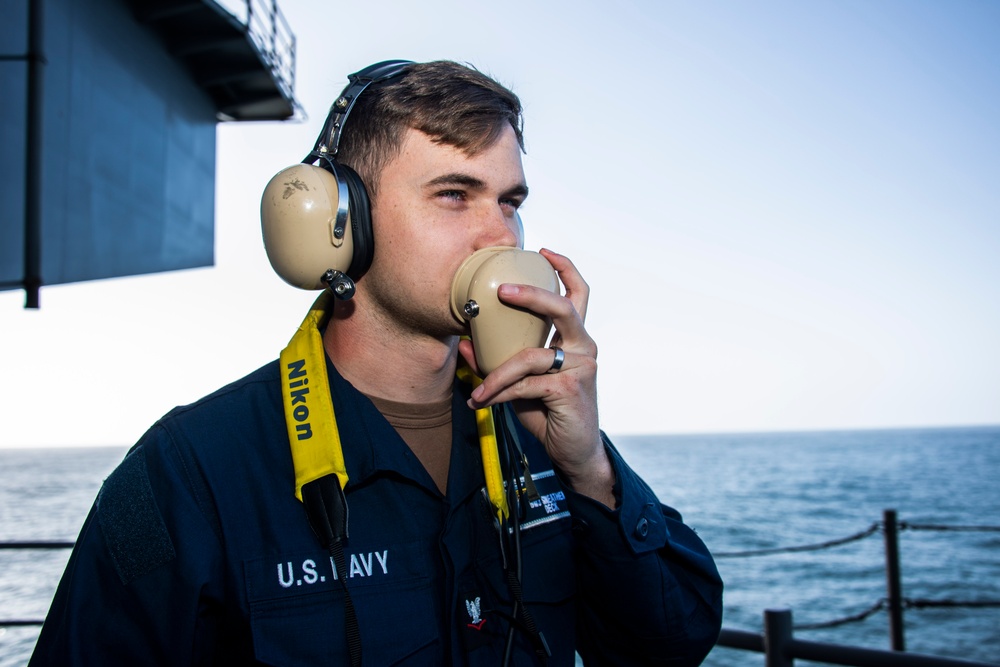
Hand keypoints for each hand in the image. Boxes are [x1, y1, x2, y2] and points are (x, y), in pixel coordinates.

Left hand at [460, 248, 615, 506]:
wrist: (574, 451)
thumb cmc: (549, 413)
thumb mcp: (520, 384)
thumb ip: (498, 362)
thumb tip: (463, 344)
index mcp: (574, 339)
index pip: (578, 294)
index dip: (564, 269)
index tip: (542, 251)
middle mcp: (583, 347)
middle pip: (563, 307)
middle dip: (532, 294)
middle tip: (504, 291)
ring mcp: (581, 367)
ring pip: (529, 355)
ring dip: (495, 373)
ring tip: (476, 389)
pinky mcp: (571, 388)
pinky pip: (526, 383)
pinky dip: (501, 392)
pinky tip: (484, 402)